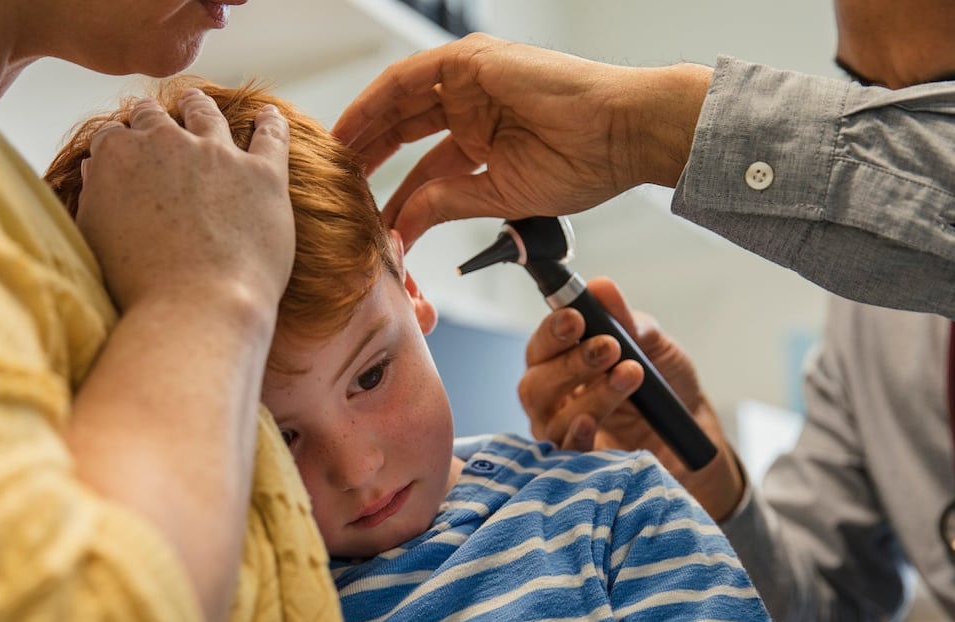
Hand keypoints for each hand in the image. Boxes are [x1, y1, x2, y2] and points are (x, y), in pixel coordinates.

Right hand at [76, 91, 293, 312]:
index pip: (113, 135)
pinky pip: (271, 137)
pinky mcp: (263, 174)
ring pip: (207, 116)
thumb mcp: (95, 236)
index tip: (120, 148)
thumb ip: (95, 195)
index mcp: (118, 154)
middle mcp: (167, 142)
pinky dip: (271, 123)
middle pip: (156, 118)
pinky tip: (270, 115)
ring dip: (199, 105)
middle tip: (154, 117)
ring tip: (196, 101)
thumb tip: (95, 168)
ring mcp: (218, 154)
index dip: (117, 142)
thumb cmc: (135, 287)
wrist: (194, 308)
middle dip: (152, 117)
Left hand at [333, 33, 711, 245]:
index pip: (425, 160)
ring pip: (399, 102)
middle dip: (367, 154)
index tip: (364, 210)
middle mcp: (475, 103)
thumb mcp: (499, 194)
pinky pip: (409, 80)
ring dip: (363, 128)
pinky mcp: (471, 62)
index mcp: (487, 135)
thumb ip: (448, 204)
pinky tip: (351, 128)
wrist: (623, 134)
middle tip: (333, 183)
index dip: (393, 183)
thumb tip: (404, 227)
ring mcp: (472, 80)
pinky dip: (377, 101)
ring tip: (330, 158)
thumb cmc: (585, 162)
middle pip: (404, 128)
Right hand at [519, 276, 744, 519]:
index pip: (541, 346)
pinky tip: (592, 422)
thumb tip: (602, 288)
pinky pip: (564, 455)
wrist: (692, 435)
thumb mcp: (653, 346)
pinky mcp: (578, 467)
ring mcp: (562, 435)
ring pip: (552, 418)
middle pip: (536, 384)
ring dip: (591, 394)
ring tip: (629, 376)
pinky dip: (576, 437)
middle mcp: (554, 400)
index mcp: (562, 363)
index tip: (576, 318)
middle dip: (571, 363)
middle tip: (610, 347)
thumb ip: (626, 320)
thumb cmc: (664, 386)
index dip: (552, 332)